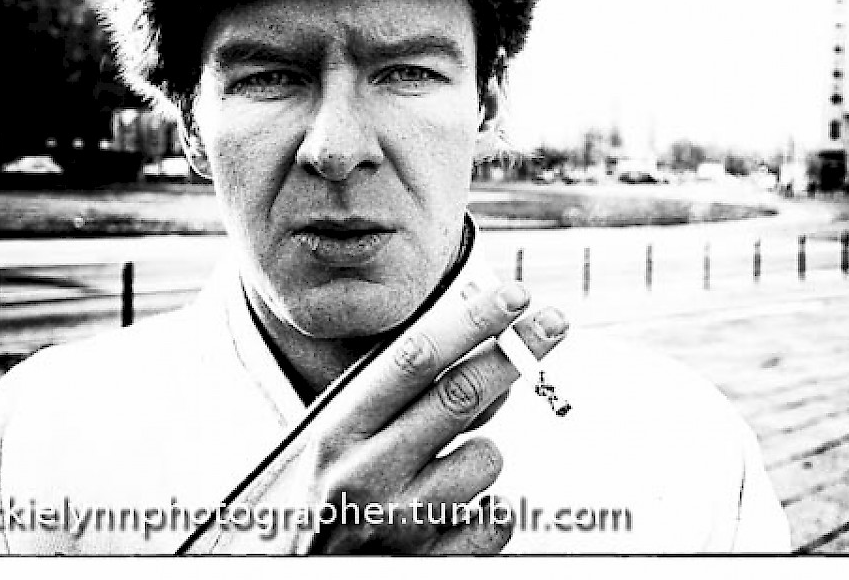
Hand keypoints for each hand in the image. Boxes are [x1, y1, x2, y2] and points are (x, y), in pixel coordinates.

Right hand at [303, 282, 567, 553]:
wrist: (296, 579)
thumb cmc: (329, 502)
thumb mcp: (339, 440)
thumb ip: (399, 398)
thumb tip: (485, 350)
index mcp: (340, 432)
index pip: (415, 359)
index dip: (472, 321)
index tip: (512, 296)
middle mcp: (367, 475)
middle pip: (461, 395)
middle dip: (515, 353)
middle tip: (552, 322)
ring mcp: (402, 524)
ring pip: (487, 458)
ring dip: (483, 454)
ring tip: (445, 474)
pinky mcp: (434, 564)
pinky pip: (498, 519)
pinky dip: (490, 511)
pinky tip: (458, 516)